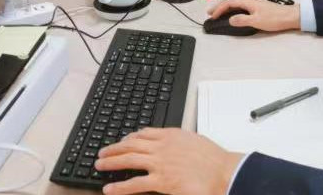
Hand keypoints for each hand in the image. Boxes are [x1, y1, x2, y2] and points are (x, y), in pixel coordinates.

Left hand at [95, 128, 242, 194]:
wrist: (223, 171)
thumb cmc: (213, 159)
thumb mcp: (193, 140)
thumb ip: (179, 141)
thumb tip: (173, 143)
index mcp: (170, 135)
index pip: (143, 133)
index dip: (129, 138)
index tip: (122, 141)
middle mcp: (162, 147)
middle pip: (131, 144)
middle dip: (114, 148)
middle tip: (102, 153)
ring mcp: (160, 163)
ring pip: (128, 159)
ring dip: (111, 162)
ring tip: (100, 165)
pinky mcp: (161, 181)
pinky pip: (135, 183)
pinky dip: (120, 187)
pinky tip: (110, 190)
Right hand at [207, 0, 300, 31]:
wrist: (289, 17)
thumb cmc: (274, 18)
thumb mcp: (257, 21)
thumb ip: (242, 20)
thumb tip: (230, 20)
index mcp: (248, 1)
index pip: (229, 2)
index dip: (219, 9)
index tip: (212, 16)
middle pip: (231, 1)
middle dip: (219, 6)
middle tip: (210, 12)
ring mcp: (253, 2)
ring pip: (235, 3)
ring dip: (225, 7)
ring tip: (218, 13)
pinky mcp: (257, 6)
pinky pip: (240, 5)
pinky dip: (232, 9)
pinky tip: (232, 13)